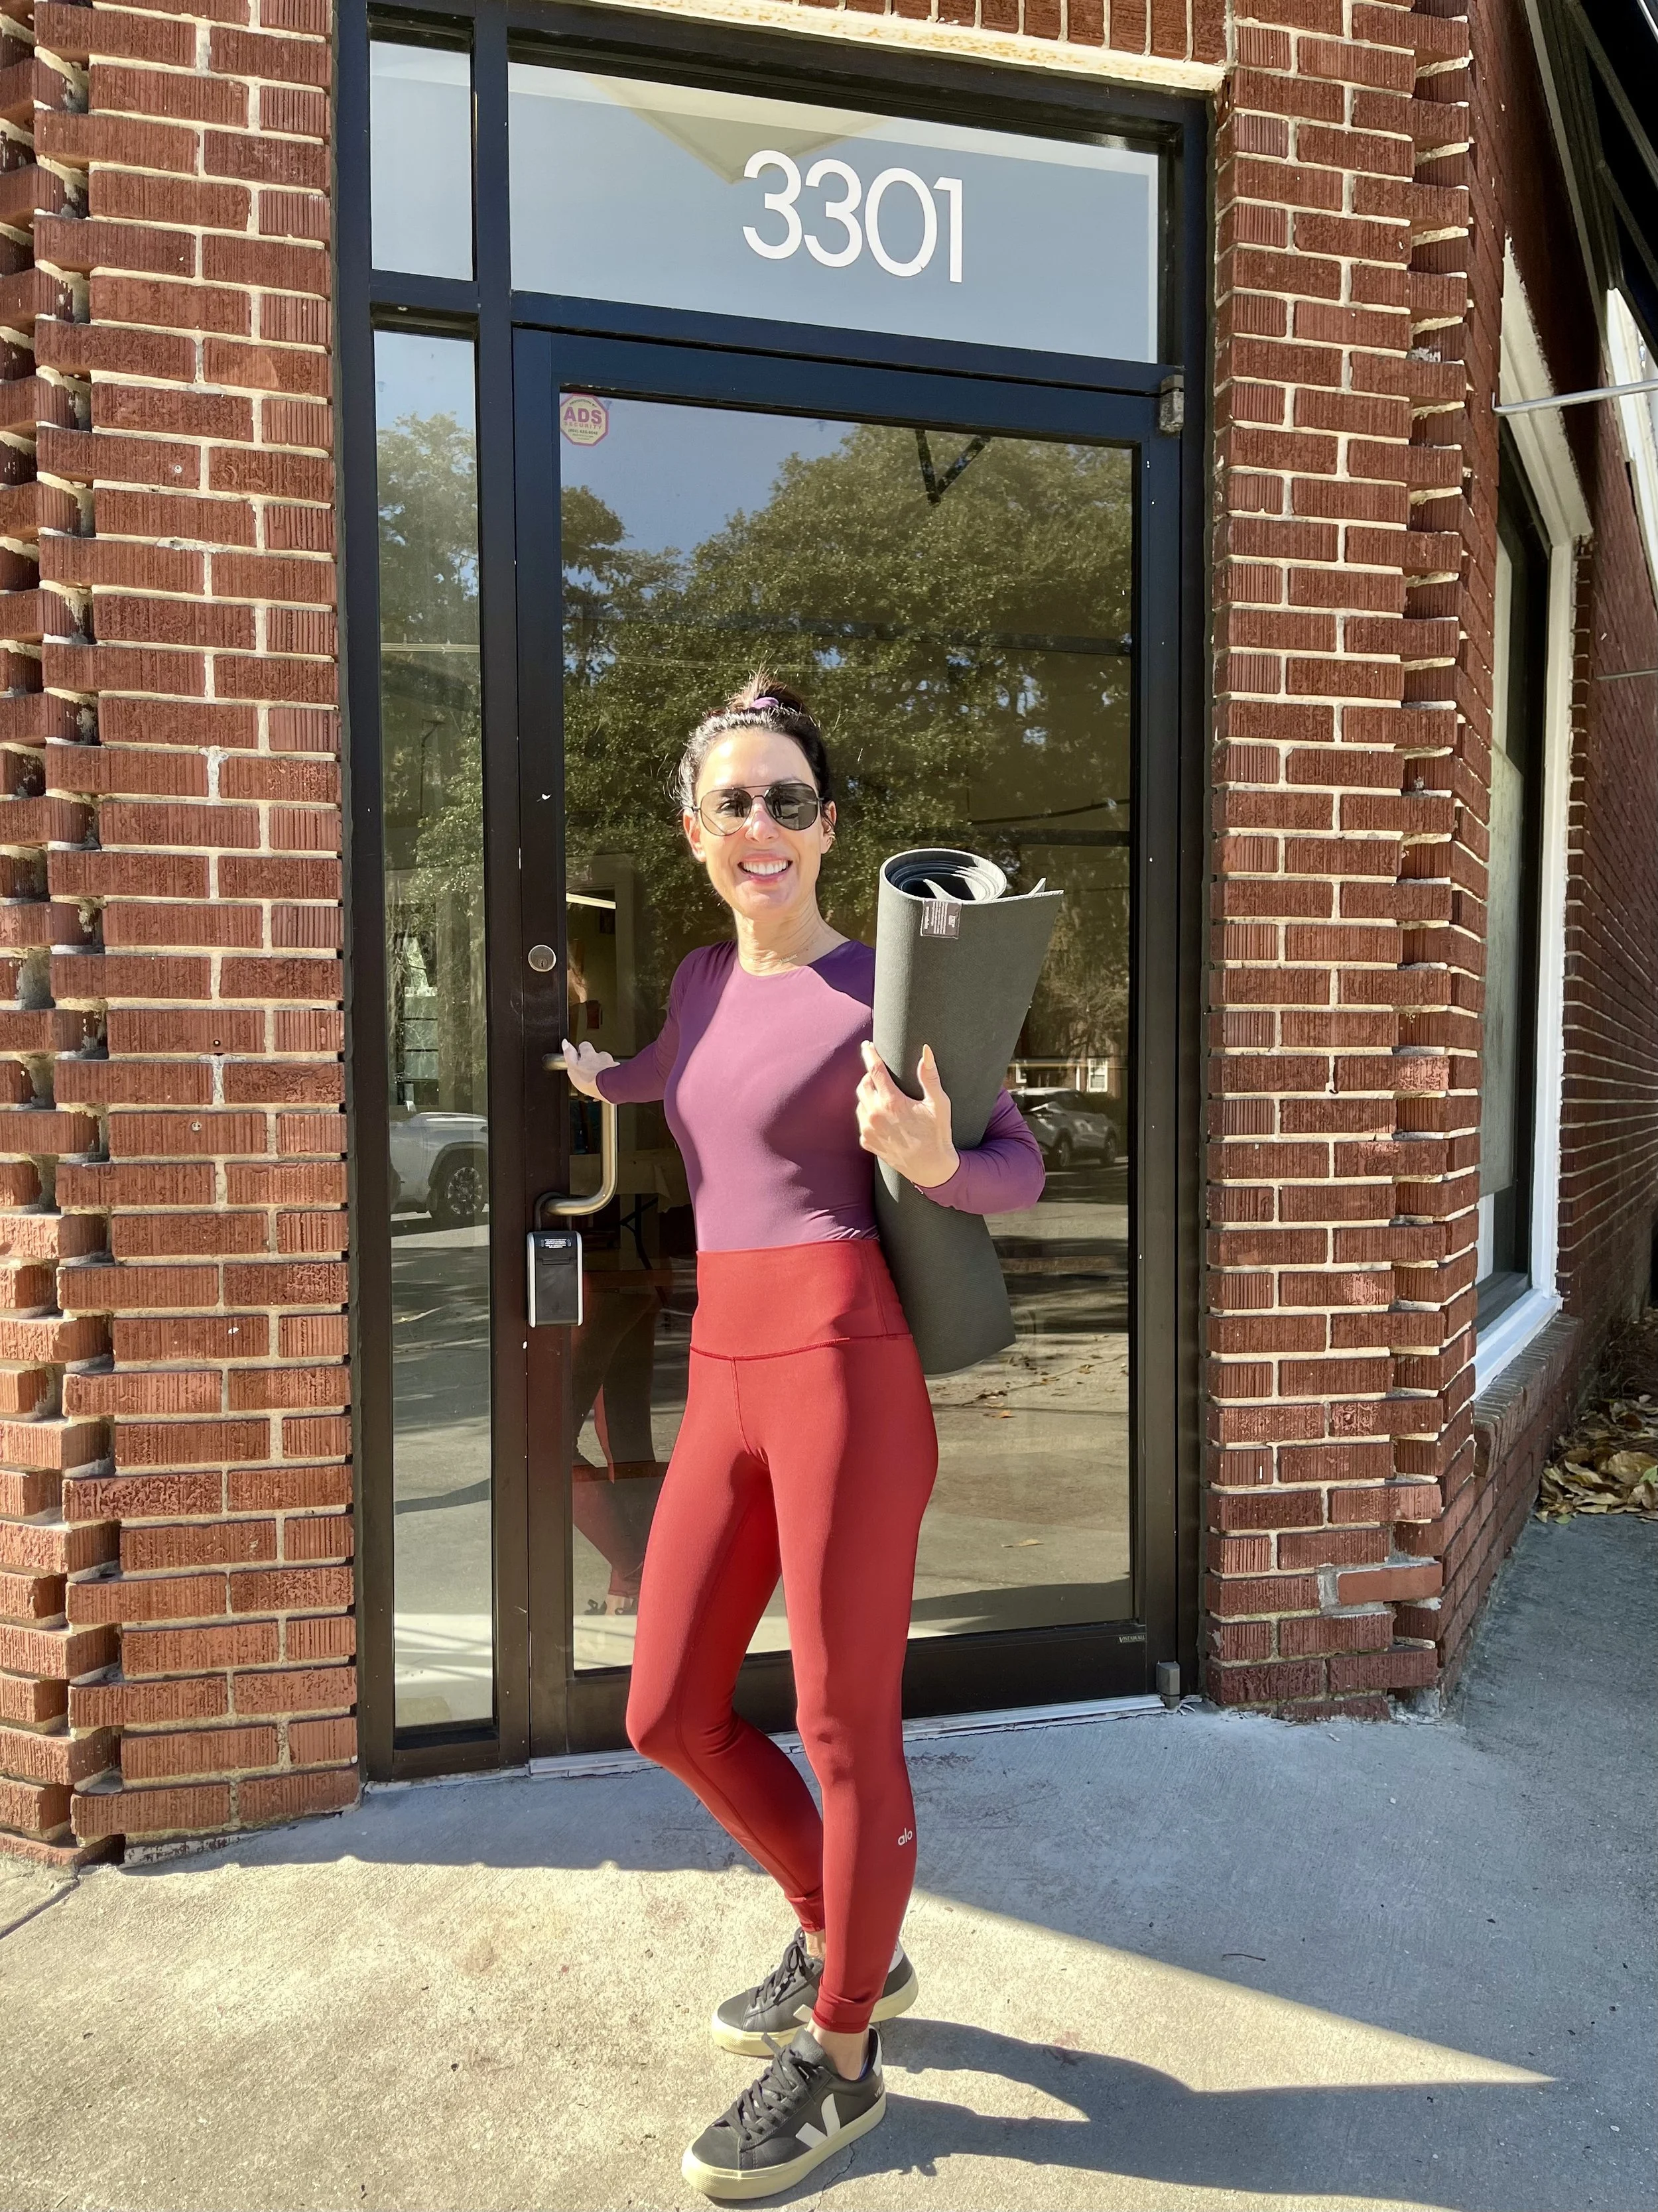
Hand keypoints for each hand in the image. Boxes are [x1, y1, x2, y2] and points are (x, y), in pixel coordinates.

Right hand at [561, 1037, 616, 1099]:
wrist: (608, 1087)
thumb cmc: (590, 1079)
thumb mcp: (573, 1067)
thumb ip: (569, 1054)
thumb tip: (565, 1043)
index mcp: (589, 1054)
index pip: (584, 1045)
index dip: (582, 1050)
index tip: (580, 1056)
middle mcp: (602, 1056)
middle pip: (597, 1055)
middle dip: (594, 1061)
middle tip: (590, 1072)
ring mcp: (611, 1063)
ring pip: (607, 1064)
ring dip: (604, 1069)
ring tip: (599, 1079)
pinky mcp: (619, 1073)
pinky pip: (615, 1073)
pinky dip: (611, 1077)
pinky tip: (607, 1085)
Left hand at [856, 1041, 959, 1189]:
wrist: (931, 1168)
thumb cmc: (937, 1134)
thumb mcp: (939, 1104)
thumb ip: (930, 1076)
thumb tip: (926, 1050)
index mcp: (892, 1102)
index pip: (874, 1070)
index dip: (870, 1054)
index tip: (867, 1045)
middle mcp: (875, 1115)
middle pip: (863, 1084)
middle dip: (870, 1076)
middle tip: (881, 1075)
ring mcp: (869, 1130)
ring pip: (860, 1102)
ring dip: (868, 1095)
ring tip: (883, 1095)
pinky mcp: (867, 1142)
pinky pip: (861, 1121)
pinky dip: (868, 1114)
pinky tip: (881, 1116)